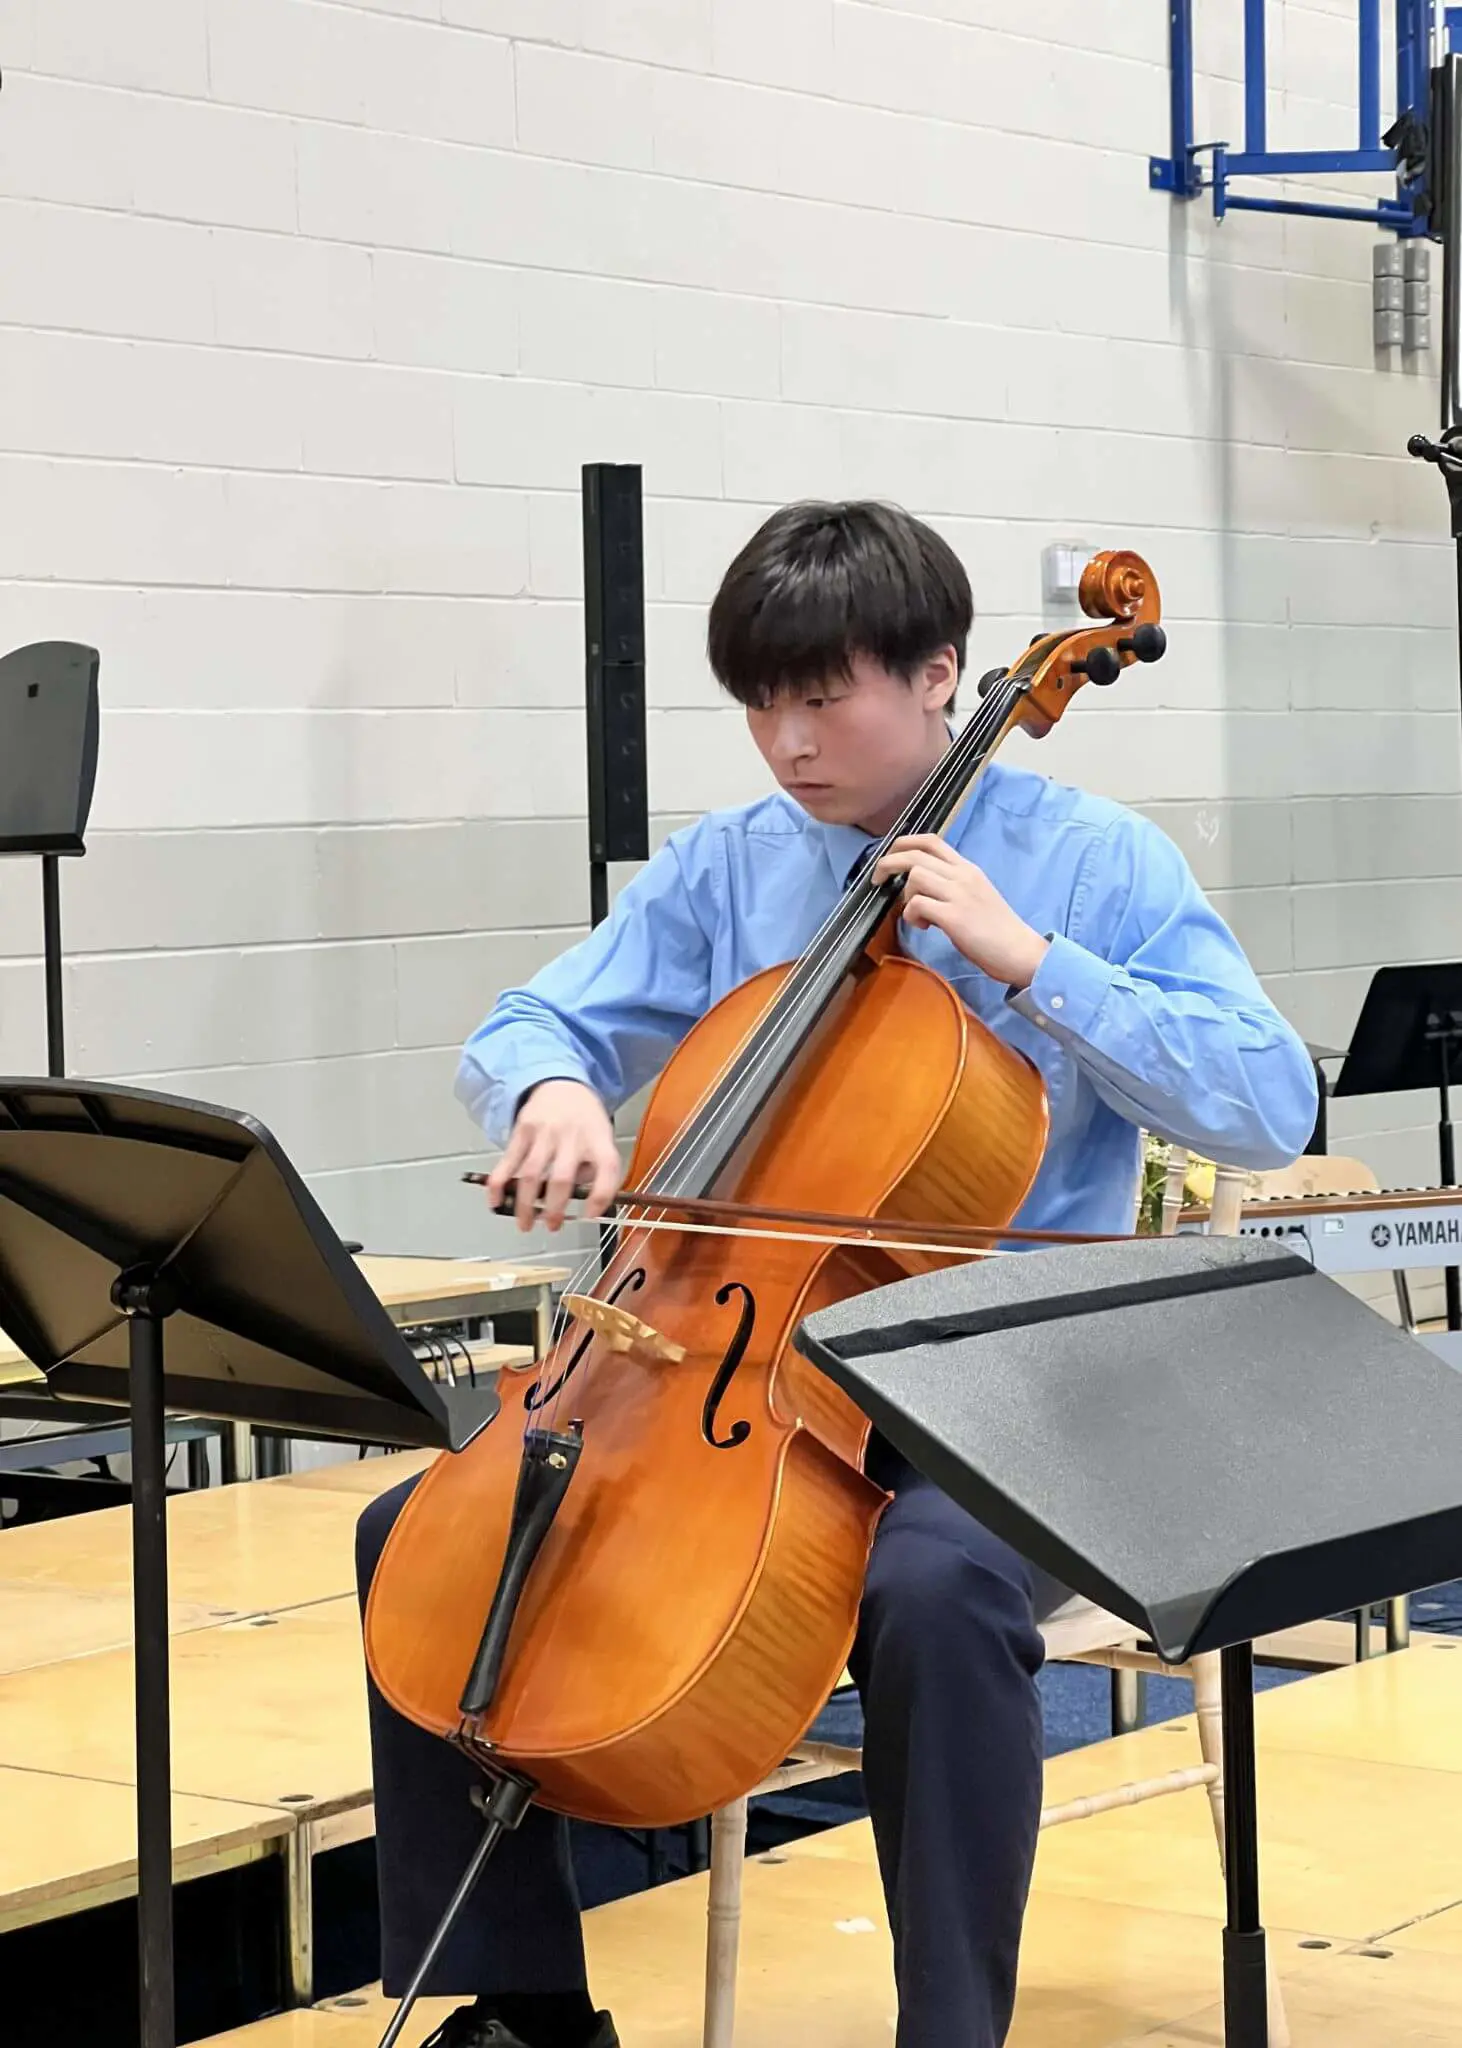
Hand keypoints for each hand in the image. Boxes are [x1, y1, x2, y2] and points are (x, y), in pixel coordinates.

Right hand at [485, 1079, 622, 1232]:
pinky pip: (508, 1161)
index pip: (606, 1168)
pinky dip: (499, 1183)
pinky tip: (495, 1201)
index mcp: (598, 1138)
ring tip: (526, 1224)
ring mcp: (544, 1132)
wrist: (561, 1082)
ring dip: (526, 1205)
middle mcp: (572, 1135)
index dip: (600, 1196)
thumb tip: (582, 1204)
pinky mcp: (522, 1130)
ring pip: (532, 1174)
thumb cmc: (584, 1119)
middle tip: (552, 1226)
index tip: (590, 1215)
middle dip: (555, 1209)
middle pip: (562, 1178)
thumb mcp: (602, 1136)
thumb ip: (596, 1168)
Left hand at [871, 836, 1049, 987]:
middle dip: (888, 863)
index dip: (904, 843)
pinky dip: (911, 916)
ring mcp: (959, 895)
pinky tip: (924, 927)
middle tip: (877, 879)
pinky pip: (917, 905)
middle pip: (915, 854)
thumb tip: (919, 886)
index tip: (890, 855)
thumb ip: (951, 885)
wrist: (1019, 950)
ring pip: (915, 876)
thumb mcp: (975, 894)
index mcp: (967, 868)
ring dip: (906, 895)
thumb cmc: (996, 927)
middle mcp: (962, 875)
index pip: (931, 840)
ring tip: (916, 914)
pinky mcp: (954, 917)